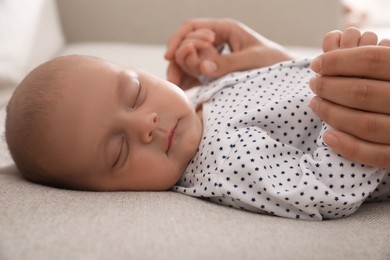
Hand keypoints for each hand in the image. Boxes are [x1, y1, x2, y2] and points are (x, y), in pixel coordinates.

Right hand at [165, 18, 292, 88]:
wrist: (284, 73)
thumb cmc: (273, 60)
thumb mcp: (252, 59)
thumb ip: (228, 62)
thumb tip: (202, 68)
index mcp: (224, 28)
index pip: (192, 27)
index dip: (178, 39)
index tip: (169, 56)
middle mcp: (216, 40)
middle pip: (186, 44)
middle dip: (176, 59)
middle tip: (174, 79)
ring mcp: (214, 54)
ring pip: (188, 59)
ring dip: (180, 71)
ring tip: (177, 87)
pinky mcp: (215, 68)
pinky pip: (196, 72)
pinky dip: (188, 80)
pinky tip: (184, 90)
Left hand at [309, 27, 389, 167]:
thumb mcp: (389, 66)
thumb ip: (371, 58)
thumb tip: (331, 40)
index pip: (371, 59)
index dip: (338, 61)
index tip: (316, 64)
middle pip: (362, 91)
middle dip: (329, 87)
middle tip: (313, 83)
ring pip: (366, 124)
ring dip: (332, 114)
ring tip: (315, 103)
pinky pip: (377, 155)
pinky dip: (349, 147)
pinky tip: (328, 137)